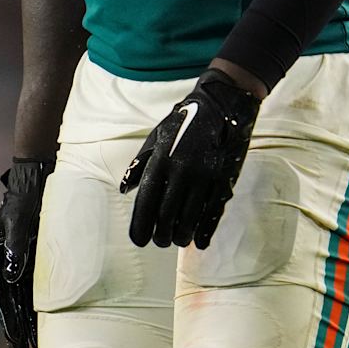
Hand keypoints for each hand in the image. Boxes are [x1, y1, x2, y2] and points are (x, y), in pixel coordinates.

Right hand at [0, 158, 52, 347]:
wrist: (40, 175)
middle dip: (17, 325)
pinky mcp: (40, 254)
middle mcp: (9, 260)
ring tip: (35, 344)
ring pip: (26, 295)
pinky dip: (43, 301)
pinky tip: (51, 317)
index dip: (7, 317)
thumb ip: (16, 246)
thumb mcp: (18, 219)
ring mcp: (25, 258)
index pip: (1, 292)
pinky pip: (40, 283)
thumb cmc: (26, 196)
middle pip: (12, 299)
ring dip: (30, 318)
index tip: (13, 339)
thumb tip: (12, 276)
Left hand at [119, 69, 260, 248]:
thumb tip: (124, 190)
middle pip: (167, 217)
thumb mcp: (157, 138)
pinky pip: (213, 213)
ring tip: (178, 239)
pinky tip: (199, 242)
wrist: (222, 105)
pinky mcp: (224, 180)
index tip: (139, 239)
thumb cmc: (184, 123)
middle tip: (161, 240)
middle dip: (161, 236)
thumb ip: (140, 164)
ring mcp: (205, 176)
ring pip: (190, 219)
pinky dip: (205, 231)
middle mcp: (182, 170)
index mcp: (161, 160)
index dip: (140, 226)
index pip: (146, 202)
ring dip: (182, 236)